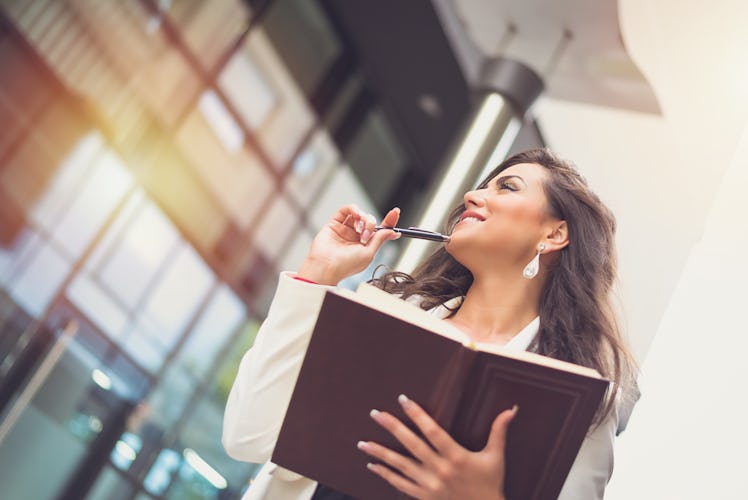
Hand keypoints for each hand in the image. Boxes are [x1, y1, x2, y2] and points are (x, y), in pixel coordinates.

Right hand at [297, 205, 400, 284]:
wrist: (326, 266)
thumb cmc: (346, 265)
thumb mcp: (369, 253)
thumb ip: (380, 239)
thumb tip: (393, 232)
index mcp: (366, 245)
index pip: (380, 230)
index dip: (389, 221)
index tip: (395, 212)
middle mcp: (356, 236)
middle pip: (370, 221)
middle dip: (371, 225)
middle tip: (366, 235)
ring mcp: (346, 229)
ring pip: (360, 214)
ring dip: (363, 219)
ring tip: (358, 230)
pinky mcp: (335, 223)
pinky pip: (346, 210)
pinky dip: (353, 209)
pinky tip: (355, 215)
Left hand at [358, 395, 516, 499]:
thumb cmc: (490, 485)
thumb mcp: (496, 458)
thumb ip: (499, 431)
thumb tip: (511, 409)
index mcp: (456, 457)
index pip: (432, 431)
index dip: (417, 414)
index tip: (403, 399)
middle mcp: (440, 470)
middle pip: (411, 445)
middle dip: (392, 427)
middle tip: (375, 414)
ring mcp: (430, 486)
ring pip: (400, 466)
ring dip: (380, 453)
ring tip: (363, 442)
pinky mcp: (424, 498)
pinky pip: (400, 484)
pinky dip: (385, 475)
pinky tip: (372, 466)